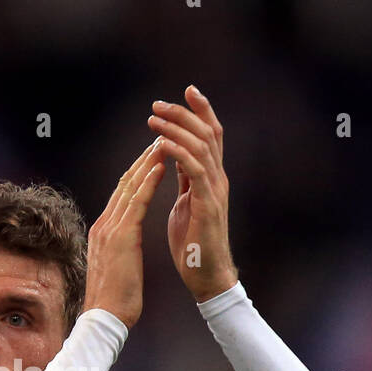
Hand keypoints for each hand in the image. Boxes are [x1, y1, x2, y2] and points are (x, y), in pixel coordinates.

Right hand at [81, 138, 166, 329]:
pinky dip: (148, 182)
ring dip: (148, 162)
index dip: (137, 173)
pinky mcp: (121, 237)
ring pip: (130, 186)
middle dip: (143, 159)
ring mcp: (110, 229)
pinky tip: (160, 166)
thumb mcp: (116, 266)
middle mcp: (104, 224)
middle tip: (159, 137)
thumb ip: (119, 250)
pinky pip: (137, 202)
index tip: (152, 156)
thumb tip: (123, 246)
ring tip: (163, 142)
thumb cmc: (114, 299)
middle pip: (125, 183)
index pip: (121, 194)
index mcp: (104, 231)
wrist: (105, 318)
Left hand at [148, 85, 237, 302]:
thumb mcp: (186, 204)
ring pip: (202, 146)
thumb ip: (185, 180)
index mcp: (211, 178)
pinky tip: (163, 145)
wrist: (206, 277)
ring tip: (154, 119)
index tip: (185, 92)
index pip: (209, 135)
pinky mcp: (208, 205)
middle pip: (208, 133)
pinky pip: (196, 170)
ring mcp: (215, 191)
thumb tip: (175, 158)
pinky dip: (180, 153)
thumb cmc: (194, 245)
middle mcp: (218, 179)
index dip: (199, 112)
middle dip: (184, 113)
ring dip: (176, 129)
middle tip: (158, 103)